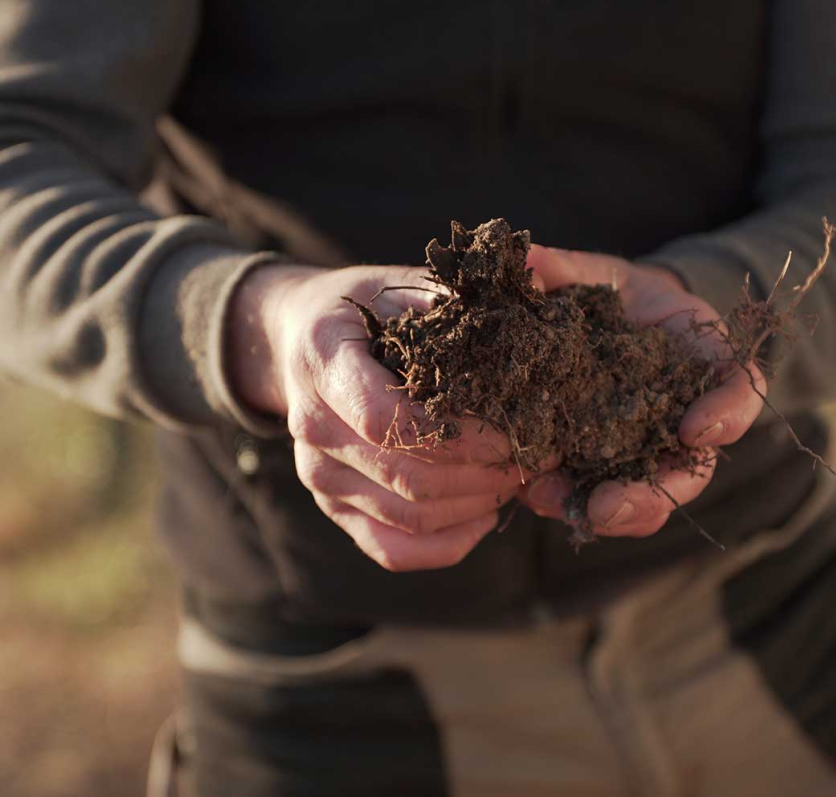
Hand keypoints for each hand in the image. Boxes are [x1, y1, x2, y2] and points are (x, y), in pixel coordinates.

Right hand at [227, 264, 526, 571]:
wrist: (298, 340)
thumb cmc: (363, 310)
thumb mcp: (400, 285)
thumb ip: (453, 301)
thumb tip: (533, 295)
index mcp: (324, 362)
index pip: (387, 419)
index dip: (459, 436)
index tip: (514, 430)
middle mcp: (312, 426)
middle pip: (407, 478)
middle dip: (483, 474)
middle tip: (538, 456)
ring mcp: (317, 475)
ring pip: (407, 518)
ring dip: (475, 505)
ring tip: (520, 477)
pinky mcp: (332, 507)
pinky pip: (392, 549)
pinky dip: (448, 543)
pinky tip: (486, 514)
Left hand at [519, 246, 766, 538]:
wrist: (602, 329)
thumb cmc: (614, 297)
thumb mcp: (598, 275)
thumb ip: (566, 269)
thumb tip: (524, 258)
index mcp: (705, 361)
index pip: (739, 388)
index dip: (726, 413)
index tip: (693, 429)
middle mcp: (687, 417)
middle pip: (692, 469)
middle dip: (652, 494)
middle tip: (607, 507)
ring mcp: (650, 452)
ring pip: (650, 499)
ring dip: (607, 512)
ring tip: (551, 501)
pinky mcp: (611, 471)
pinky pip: (604, 500)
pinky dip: (571, 503)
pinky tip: (534, 494)